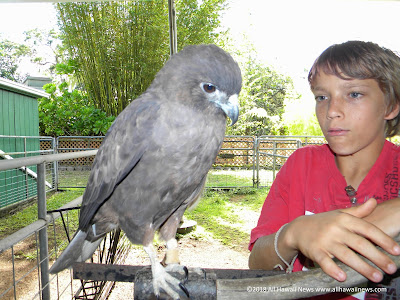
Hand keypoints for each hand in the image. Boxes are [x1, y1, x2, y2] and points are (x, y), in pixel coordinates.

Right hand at [283, 198, 399, 281]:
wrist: (298, 228)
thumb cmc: (323, 222)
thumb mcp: (340, 214)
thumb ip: (358, 211)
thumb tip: (374, 201)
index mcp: (344, 219)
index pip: (367, 229)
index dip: (383, 239)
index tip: (397, 250)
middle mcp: (335, 229)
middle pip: (360, 244)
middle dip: (377, 257)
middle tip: (391, 268)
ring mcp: (325, 240)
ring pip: (346, 255)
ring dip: (362, 267)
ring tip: (377, 277)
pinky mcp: (315, 251)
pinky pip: (325, 261)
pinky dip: (333, 269)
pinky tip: (343, 277)